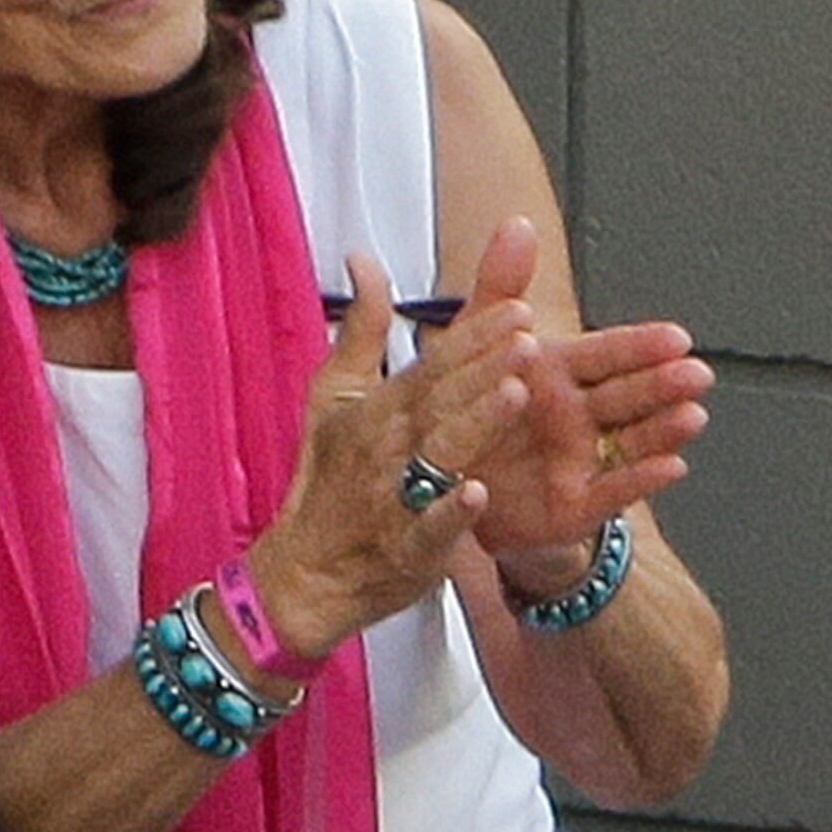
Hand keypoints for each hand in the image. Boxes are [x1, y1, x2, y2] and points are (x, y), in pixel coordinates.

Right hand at [245, 245, 534, 664]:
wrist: (304, 573)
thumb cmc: (326, 480)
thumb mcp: (334, 397)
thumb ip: (361, 328)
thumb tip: (363, 258)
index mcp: (380, 409)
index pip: (432, 364)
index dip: (473, 337)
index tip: (516, 309)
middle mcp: (389, 447)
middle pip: (443, 401)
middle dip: (484, 368)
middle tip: (527, 337)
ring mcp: (396, 499)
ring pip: (441, 455)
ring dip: (476, 425)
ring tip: (516, 394)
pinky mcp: (406, 549)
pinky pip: (428, 530)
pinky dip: (449, 514)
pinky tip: (477, 494)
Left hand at [457, 219, 712, 590]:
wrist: (445, 487)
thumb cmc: (470, 411)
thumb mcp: (473, 348)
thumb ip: (498, 289)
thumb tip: (516, 224)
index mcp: (559, 373)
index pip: (606, 353)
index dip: (638, 346)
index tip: (675, 336)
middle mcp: (579, 414)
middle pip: (629, 395)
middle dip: (664, 383)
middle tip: (695, 371)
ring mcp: (583, 458)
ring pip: (632, 440)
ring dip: (665, 428)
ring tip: (691, 416)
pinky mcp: (576, 504)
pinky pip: (612, 490)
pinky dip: (641, 479)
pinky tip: (672, 466)